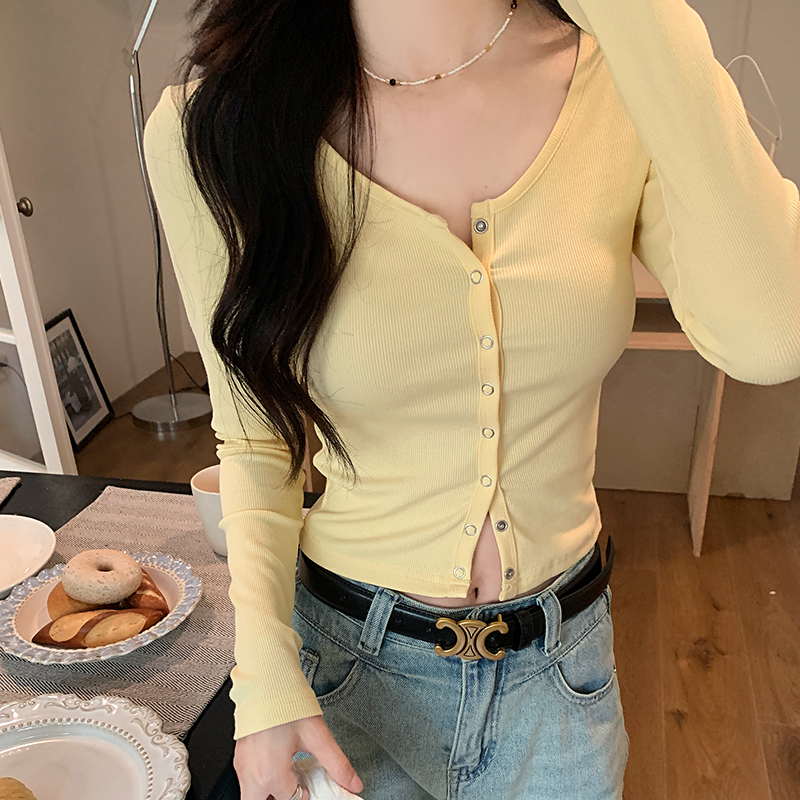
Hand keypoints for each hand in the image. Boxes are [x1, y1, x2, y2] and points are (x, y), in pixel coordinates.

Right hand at [234, 714, 363, 799]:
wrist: (265, 681)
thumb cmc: (286, 703)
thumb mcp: (317, 735)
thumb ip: (337, 764)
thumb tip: (353, 783)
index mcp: (271, 774)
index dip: (305, 794)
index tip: (311, 785)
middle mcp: (252, 775)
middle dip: (279, 799)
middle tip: (295, 787)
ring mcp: (242, 766)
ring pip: (251, 796)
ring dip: (268, 793)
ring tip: (286, 776)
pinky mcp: (239, 756)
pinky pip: (246, 781)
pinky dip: (259, 782)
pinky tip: (276, 764)